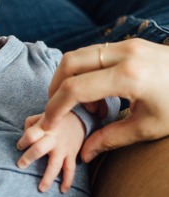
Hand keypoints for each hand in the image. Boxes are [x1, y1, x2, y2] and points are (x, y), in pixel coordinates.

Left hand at [16, 112, 84, 191]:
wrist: (79, 118)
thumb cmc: (55, 120)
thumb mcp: (42, 116)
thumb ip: (30, 124)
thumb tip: (23, 137)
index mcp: (44, 128)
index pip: (30, 135)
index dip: (23, 141)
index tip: (19, 147)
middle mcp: (53, 139)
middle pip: (39, 149)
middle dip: (29, 157)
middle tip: (20, 165)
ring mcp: (63, 148)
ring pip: (55, 165)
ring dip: (48, 178)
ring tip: (41, 189)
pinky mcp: (72, 155)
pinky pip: (70, 169)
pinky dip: (68, 181)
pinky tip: (63, 190)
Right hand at [42, 39, 168, 161]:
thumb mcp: (148, 128)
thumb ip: (111, 139)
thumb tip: (84, 154)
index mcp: (130, 77)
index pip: (76, 89)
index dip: (55, 108)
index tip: (48, 124)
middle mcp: (126, 54)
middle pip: (70, 64)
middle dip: (56, 89)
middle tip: (59, 112)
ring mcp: (129, 44)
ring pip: (80, 55)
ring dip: (71, 80)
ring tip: (90, 108)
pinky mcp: (132, 43)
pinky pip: (95, 53)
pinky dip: (87, 73)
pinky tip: (102, 96)